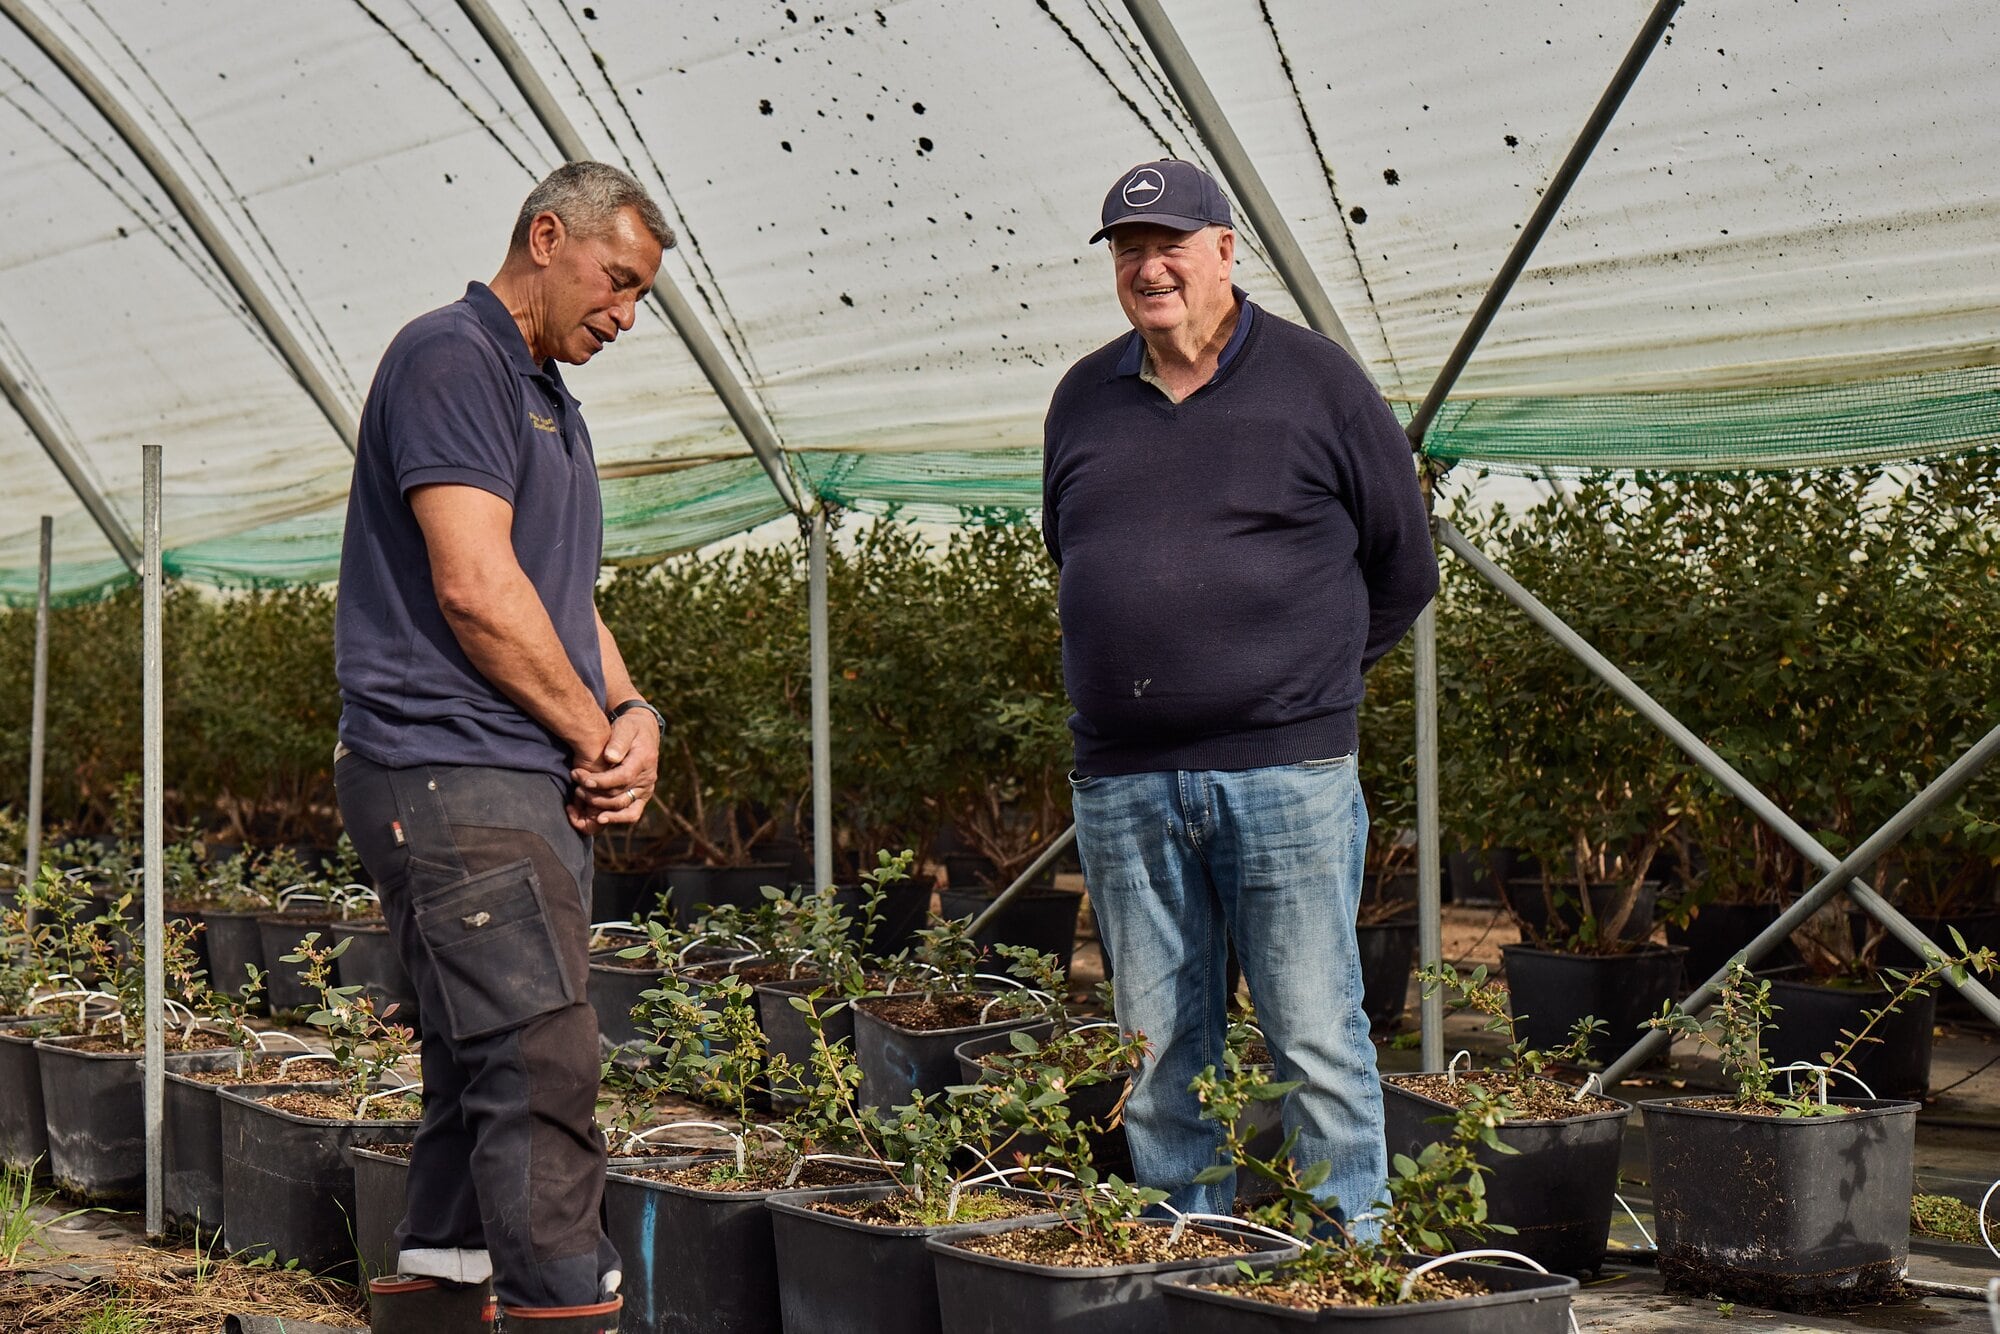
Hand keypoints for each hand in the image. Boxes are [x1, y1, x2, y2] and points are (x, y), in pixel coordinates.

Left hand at [567, 711, 661, 831]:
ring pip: (625, 808)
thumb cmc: (630, 728)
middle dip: (595, 794)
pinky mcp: (641, 796)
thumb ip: (618, 742)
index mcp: (644, 761)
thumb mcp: (625, 727)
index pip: (622, 777)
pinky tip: (598, 819)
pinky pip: (631, 814)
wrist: (643, 732)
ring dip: (601, 807)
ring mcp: (646, 790)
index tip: (583, 780)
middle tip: (576, 786)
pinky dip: (616, 819)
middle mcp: (647, 779)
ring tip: (581, 797)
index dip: (601, 782)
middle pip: (620, 795)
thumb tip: (610, 758)